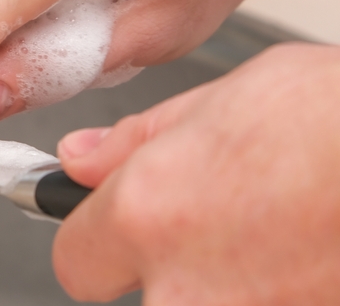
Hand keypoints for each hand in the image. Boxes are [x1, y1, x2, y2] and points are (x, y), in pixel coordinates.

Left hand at [53, 43, 339, 303]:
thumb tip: (78, 162)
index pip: (73, 260)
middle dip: (157, 271)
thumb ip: (135, 144)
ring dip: (217, 284)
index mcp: (150, 215)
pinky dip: (268, 291)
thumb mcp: (221, 101)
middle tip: (210, 229)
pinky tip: (296, 256)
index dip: (94, 237)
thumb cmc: (338, 119)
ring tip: (266, 237)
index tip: (111, 225)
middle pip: (130, 303)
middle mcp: (190, 292)